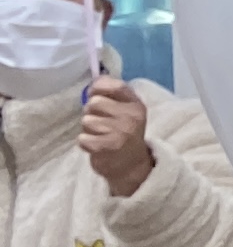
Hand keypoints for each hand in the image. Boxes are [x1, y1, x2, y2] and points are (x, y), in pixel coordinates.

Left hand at [76, 76, 152, 197]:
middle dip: (92, 112)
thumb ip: (111, 94)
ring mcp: (121, 133)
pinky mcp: (107, 147)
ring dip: (88, 129)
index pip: (115, 85)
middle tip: (101, 123)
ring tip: (100, 136)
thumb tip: (95, 80)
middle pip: (95, 103)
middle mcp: (131, 117)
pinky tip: (97, 147)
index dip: (99, 87)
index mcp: (136, 105)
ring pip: (87, 120)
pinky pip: (83, 138)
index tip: (95, 95)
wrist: (131, 166)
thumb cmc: (123, 133)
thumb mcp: (125, 111)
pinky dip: (86, 143)